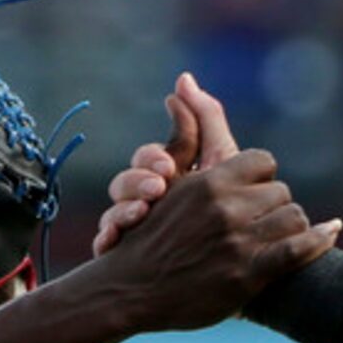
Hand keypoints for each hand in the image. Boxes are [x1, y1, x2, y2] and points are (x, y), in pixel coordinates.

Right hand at [93, 72, 239, 257]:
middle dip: (137, 183)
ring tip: (140, 215)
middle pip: (125, 183)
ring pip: (113, 213)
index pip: (147, 157)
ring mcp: (136, 229)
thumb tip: (183, 78)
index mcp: (163, 175)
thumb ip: (206, 120)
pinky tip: (112, 242)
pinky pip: (106, 245)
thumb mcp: (221, 163)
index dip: (153, 157)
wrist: (235, 265)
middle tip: (157, 189)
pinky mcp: (128, 257)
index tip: (167, 166)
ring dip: (123, 211)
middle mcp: (146, 200)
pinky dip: (106, 240)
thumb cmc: (231, 208)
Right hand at [94, 146, 339, 331]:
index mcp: (209, 182)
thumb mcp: (167, 175)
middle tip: (260, 219)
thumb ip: (187, 128)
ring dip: (289, 226)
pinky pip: (299, 249)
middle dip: (271, 204)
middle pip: (280, 192)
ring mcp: (239, 243)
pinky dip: (318, 241)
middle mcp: (225, 209)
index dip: (258, 176)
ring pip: (293, 218)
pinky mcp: (249, 275)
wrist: (131, 291)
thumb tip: (186, 80)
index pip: (261, 162)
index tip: (250, 190)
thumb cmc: (148, 232)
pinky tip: (329, 232)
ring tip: (279, 235)